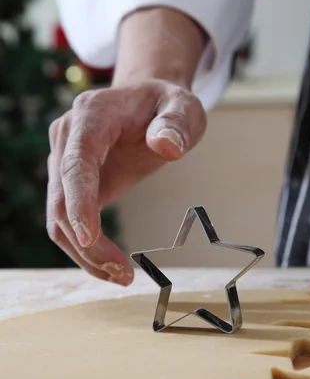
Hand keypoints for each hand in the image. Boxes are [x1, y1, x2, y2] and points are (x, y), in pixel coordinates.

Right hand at [47, 80, 205, 284]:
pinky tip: (111, 267)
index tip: (90, 237)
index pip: (76, 162)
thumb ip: (176, 123)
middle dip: (87, 243)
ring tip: (121, 276)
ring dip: (84, 254)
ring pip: (58, 218)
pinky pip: (69, 221)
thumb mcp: (183, 106)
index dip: (79, 202)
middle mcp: (67, 138)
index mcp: (91, 116)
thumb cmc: (164, 104)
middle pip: (61, 199)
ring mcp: (64, 161)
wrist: (145, 102)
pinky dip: (86, 248)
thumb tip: (167, 147)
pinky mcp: (72, 183)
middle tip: (123, 273)